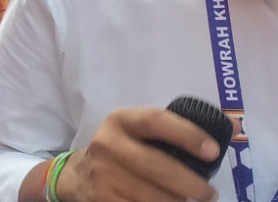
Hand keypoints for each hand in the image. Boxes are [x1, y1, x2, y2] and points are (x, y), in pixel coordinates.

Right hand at [57, 108, 219, 201]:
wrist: (81, 176)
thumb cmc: (125, 150)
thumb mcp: (143, 133)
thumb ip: (182, 129)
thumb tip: (234, 126)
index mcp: (120, 121)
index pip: (155, 121)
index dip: (187, 135)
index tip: (214, 152)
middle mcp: (106, 144)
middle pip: (158, 166)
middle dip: (191, 184)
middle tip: (209, 193)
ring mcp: (102, 174)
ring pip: (153, 196)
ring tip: (184, 201)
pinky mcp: (101, 199)